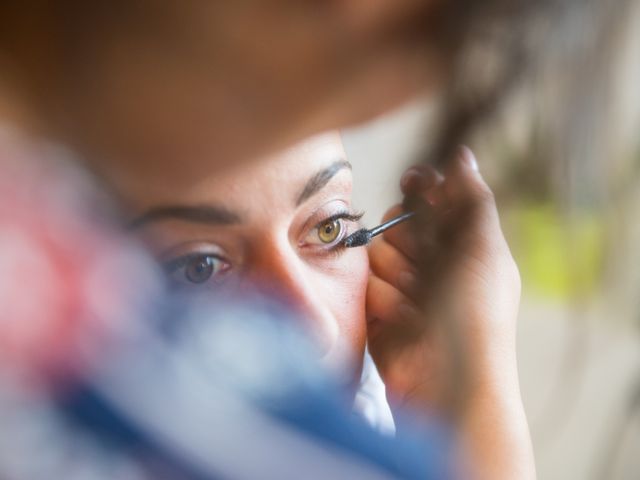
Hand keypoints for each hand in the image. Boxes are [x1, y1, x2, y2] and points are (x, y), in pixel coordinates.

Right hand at [367, 146, 533, 479]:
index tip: (412, 180)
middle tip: (427, 267)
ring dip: (398, 277)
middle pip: (398, 220)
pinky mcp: (377, 307)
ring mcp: (402, 284)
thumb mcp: (484, 250)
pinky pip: (366, 283)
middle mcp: (431, 260)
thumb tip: (462, 154)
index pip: (433, 199)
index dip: (421, 187)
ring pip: (378, 250)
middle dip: (410, 240)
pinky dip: (384, 301)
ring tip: (418, 305)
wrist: (448, 381)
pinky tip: (403, 321)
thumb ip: (472, 200)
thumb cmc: (476, 316)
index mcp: (463, 244)